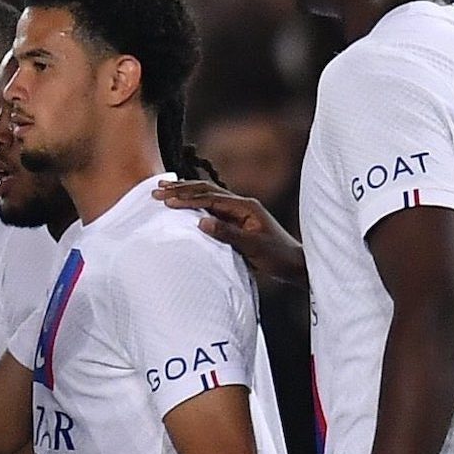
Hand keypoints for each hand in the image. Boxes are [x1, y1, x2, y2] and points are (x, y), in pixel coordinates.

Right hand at [152, 181, 305, 284]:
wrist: (295, 265)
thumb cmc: (277, 256)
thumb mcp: (252, 247)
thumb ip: (227, 233)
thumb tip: (201, 221)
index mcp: (245, 206)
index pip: (210, 198)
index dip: (187, 199)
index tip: (166, 201)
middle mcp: (242, 204)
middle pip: (207, 191)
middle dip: (181, 189)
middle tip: (157, 189)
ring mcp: (240, 211)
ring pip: (208, 196)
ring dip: (186, 192)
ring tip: (165, 188)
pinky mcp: (238, 221)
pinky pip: (212, 207)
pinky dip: (195, 202)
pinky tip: (184, 202)